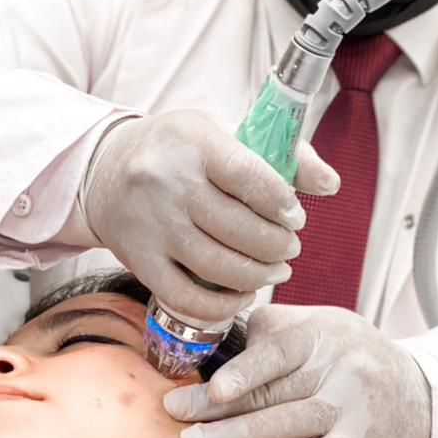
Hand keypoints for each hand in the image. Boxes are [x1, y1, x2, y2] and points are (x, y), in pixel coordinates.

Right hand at [82, 110, 338, 323]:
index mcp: (195, 143)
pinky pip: (187, 297)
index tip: (296, 216)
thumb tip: (332, 184)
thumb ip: (284, 157)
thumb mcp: (225, 132)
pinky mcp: (139, 260)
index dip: (282, 204)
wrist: (105, 170)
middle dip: (278, 245)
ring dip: (259, 276)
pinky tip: (244, 293)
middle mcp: (168, 183)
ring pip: (218, 267)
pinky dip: (224, 305)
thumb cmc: (180, 149)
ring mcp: (152, 226)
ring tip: (275, 269)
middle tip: (290, 247)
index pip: (249, 177)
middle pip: (238, 229)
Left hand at [162, 304, 432, 437]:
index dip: (243, 370)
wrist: (424, 397)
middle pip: (270, 389)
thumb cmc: (356, 360)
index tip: (210, 386)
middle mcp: (339, 365)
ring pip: (284, 423)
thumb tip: (215, 349)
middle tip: (175, 414)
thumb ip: (276, 333)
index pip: (277, 349)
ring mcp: (349, 406)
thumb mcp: (325, 328)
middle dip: (216, 406)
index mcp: (323, 332)